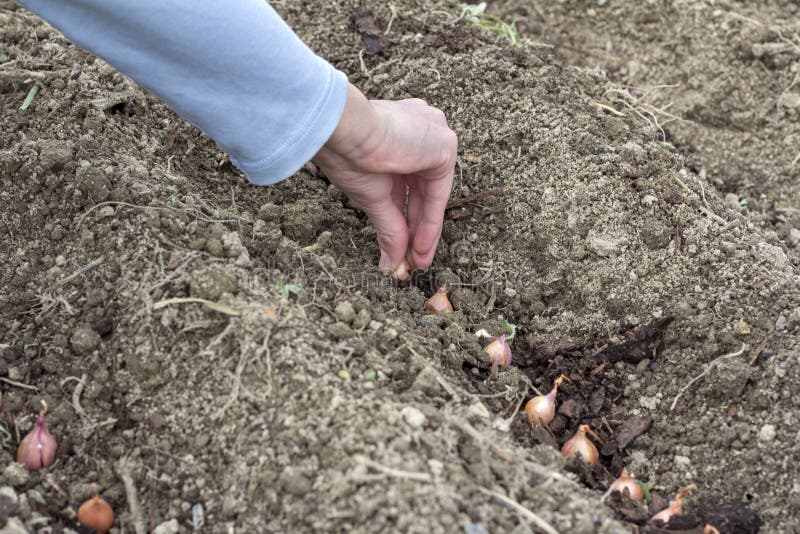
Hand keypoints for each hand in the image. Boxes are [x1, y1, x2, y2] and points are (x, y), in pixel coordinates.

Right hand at [313, 83, 456, 279]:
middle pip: (423, 193)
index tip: (400, 252)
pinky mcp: (443, 144)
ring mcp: (433, 136)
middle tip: (411, 263)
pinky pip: (439, 192)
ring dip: (424, 232)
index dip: (405, 221)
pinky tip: (419, 245)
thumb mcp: (371, 197)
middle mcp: (420, 133)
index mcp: (398, 137)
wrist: (345, 131)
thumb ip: (388, 228)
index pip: (408, 187)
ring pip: (432, 195)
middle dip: (416, 232)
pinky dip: (431, 222)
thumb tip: (390, 262)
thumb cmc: (347, 154)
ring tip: (416, 261)